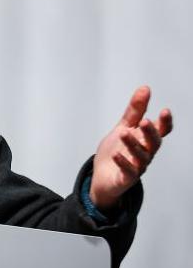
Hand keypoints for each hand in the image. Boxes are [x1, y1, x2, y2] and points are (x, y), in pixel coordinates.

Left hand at [91, 86, 172, 209]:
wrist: (102, 176)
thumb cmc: (115, 150)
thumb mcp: (123, 127)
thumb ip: (134, 111)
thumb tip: (145, 88)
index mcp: (145, 140)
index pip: (161, 131)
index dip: (165, 123)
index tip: (165, 111)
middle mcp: (145, 153)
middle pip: (153, 143)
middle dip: (150, 132)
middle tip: (145, 121)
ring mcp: (136, 167)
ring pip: (141, 157)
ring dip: (133, 145)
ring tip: (124, 133)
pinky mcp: (125, 179)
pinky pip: (128, 172)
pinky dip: (123, 164)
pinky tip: (116, 155)